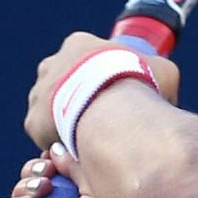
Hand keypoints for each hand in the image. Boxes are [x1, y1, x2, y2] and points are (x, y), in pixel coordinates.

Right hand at [0, 149, 157, 197]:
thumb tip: (56, 149)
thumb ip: (78, 167)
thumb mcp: (99, 196)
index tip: (55, 156)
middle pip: (39, 182)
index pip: (64, 170)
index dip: (54, 159)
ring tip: (37, 194)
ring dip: (23, 190)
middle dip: (36, 172)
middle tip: (46, 177)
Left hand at [24, 33, 180, 152]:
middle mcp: (51, 64)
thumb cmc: (135, 83)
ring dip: (68, 121)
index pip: (88, 62)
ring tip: (90, 139)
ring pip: (52, 110)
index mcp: (78, 45)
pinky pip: (47, 136)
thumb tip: (163, 91)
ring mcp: (38, 93)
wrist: (106, 106)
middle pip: (65, 84)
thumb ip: (159, 75)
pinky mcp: (33, 121)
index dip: (103, 80)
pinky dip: (60, 143)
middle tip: (102, 120)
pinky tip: (78, 152)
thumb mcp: (162, 71)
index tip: (116, 98)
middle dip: (81, 100)